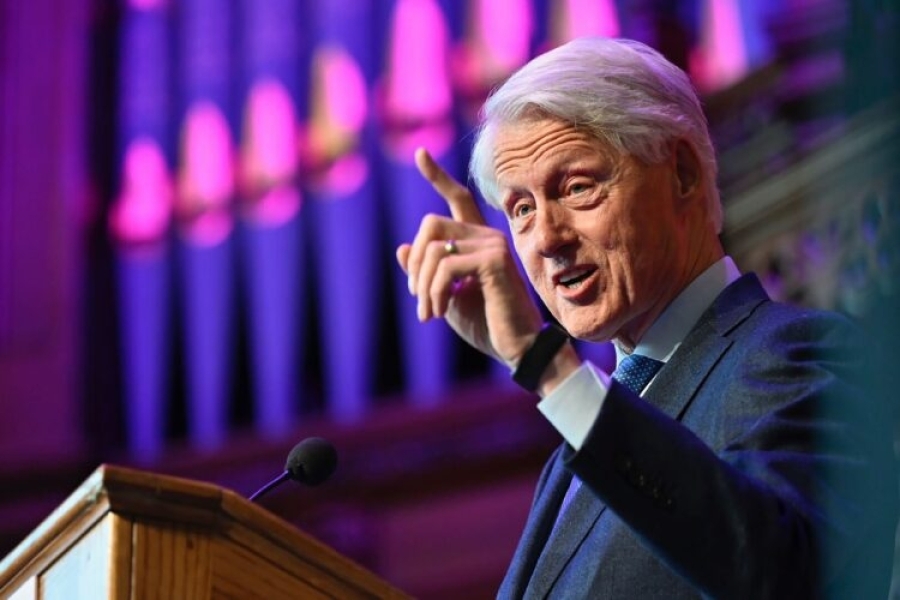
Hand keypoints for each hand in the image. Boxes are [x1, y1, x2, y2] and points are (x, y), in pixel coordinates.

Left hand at [396, 148, 543, 365]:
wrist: (517, 348)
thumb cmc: (486, 324)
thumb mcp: (446, 298)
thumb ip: (426, 274)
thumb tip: (402, 248)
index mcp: (477, 241)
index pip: (458, 198)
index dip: (437, 176)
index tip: (420, 154)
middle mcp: (487, 236)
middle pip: (431, 224)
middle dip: (416, 265)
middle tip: (419, 300)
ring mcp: (493, 245)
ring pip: (434, 248)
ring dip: (422, 286)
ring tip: (429, 313)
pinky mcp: (495, 261)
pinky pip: (446, 266)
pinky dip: (435, 292)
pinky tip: (440, 312)